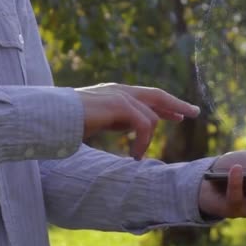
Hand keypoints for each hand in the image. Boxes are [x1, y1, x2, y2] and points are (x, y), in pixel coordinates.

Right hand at [76, 83, 199, 159]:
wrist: (52, 116)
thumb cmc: (70, 122)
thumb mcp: (101, 120)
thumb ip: (119, 120)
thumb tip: (137, 128)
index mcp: (116, 93)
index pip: (148, 97)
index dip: (166, 105)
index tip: (180, 114)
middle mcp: (121, 91)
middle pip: (158, 95)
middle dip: (176, 104)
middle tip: (193, 113)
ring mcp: (120, 95)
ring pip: (150, 116)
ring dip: (147, 139)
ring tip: (137, 155)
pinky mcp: (119, 104)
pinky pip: (143, 124)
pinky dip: (142, 142)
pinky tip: (135, 155)